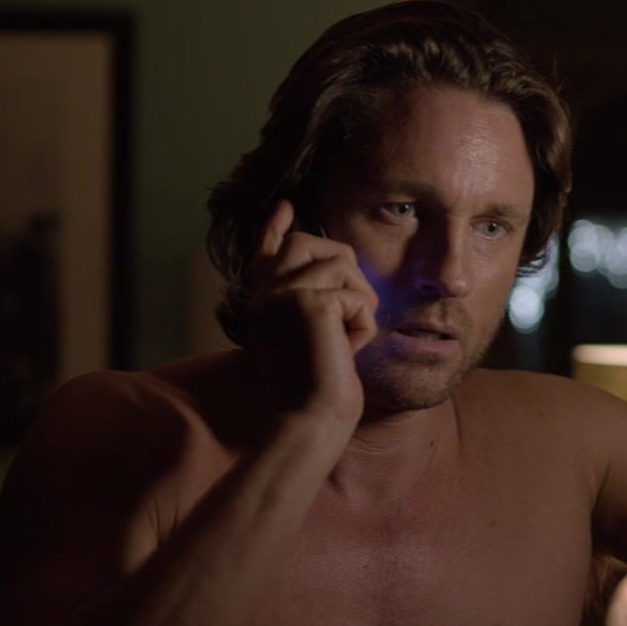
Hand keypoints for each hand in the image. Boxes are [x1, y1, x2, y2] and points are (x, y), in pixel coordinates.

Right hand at [245, 200, 377, 423]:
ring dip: (360, 302)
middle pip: (312, 243)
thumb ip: (316, 299)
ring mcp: (282, 294)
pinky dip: (364, 325)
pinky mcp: (308, 303)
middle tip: (349, 314)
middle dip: (345, 269)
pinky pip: (358, 297)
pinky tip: (346, 350)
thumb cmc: (318, 385)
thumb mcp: (314, 335)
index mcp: (262, 299)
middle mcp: (265, 291)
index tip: (287, 206)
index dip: (276, 227)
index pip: (267, 251)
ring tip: (345, 339)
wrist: (310, 418)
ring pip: (343, 264)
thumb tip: (339, 264)